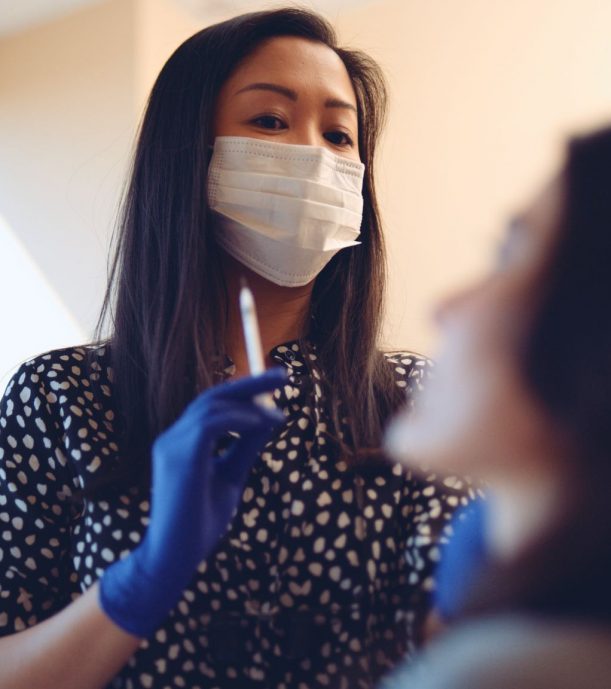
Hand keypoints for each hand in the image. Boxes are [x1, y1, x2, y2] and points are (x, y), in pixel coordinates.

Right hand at [99, 368, 285, 636]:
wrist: (173, 559)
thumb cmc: (199, 523)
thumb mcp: (230, 478)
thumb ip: (245, 449)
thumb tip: (270, 418)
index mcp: (182, 443)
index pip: (212, 406)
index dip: (242, 391)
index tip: (273, 385)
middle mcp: (172, 438)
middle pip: (212, 397)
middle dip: (249, 384)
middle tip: (283, 375)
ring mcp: (171, 445)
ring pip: (211, 407)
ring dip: (250, 403)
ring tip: (278, 411)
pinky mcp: (178, 457)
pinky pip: (211, 425)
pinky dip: (239, 420)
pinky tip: (261, 423)